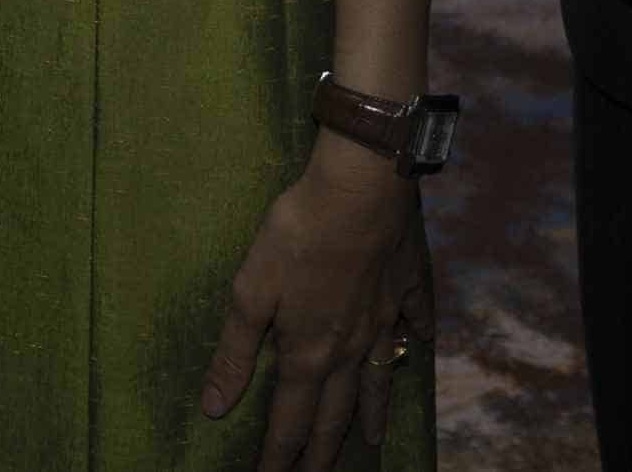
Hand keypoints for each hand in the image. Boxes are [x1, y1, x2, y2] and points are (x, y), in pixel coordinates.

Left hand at [200, 135, 430, 469]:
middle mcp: (351, 348)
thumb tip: (213, 409)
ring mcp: (384, 319)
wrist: (360, 187)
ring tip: (371, 440)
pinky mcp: (406, 286)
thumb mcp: (249, 292)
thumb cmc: (297, 234)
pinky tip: (419, 344)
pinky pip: (415, 321)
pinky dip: (417, 338)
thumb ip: (233, 354)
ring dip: (372, 414)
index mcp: (309, 353)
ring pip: (379, 379)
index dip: (277, 457)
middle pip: (336, 413)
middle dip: (323, 451)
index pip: (290, 421)